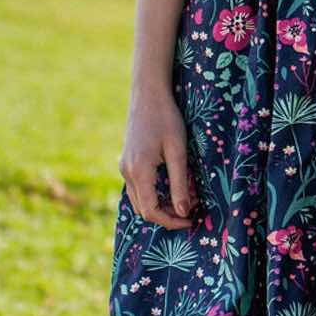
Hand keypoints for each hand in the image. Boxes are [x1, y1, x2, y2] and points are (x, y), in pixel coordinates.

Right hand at [119, 88, 199, 228]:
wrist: (148, 94)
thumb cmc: (166, 119)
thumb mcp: (178, 151)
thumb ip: (179, 183)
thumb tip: (183, 212)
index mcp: (139, 172)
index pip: (152, 211)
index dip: (172, 221)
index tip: (191, 219)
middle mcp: (127, 173)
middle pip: (143, 210)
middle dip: (166, 216)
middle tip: (190, 211)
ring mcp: (124, 167)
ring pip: (139, 200)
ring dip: (159, 206)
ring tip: (183, 200)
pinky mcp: (127, 162)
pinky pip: (138, 188)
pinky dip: (153, 195)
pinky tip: (171, 188)